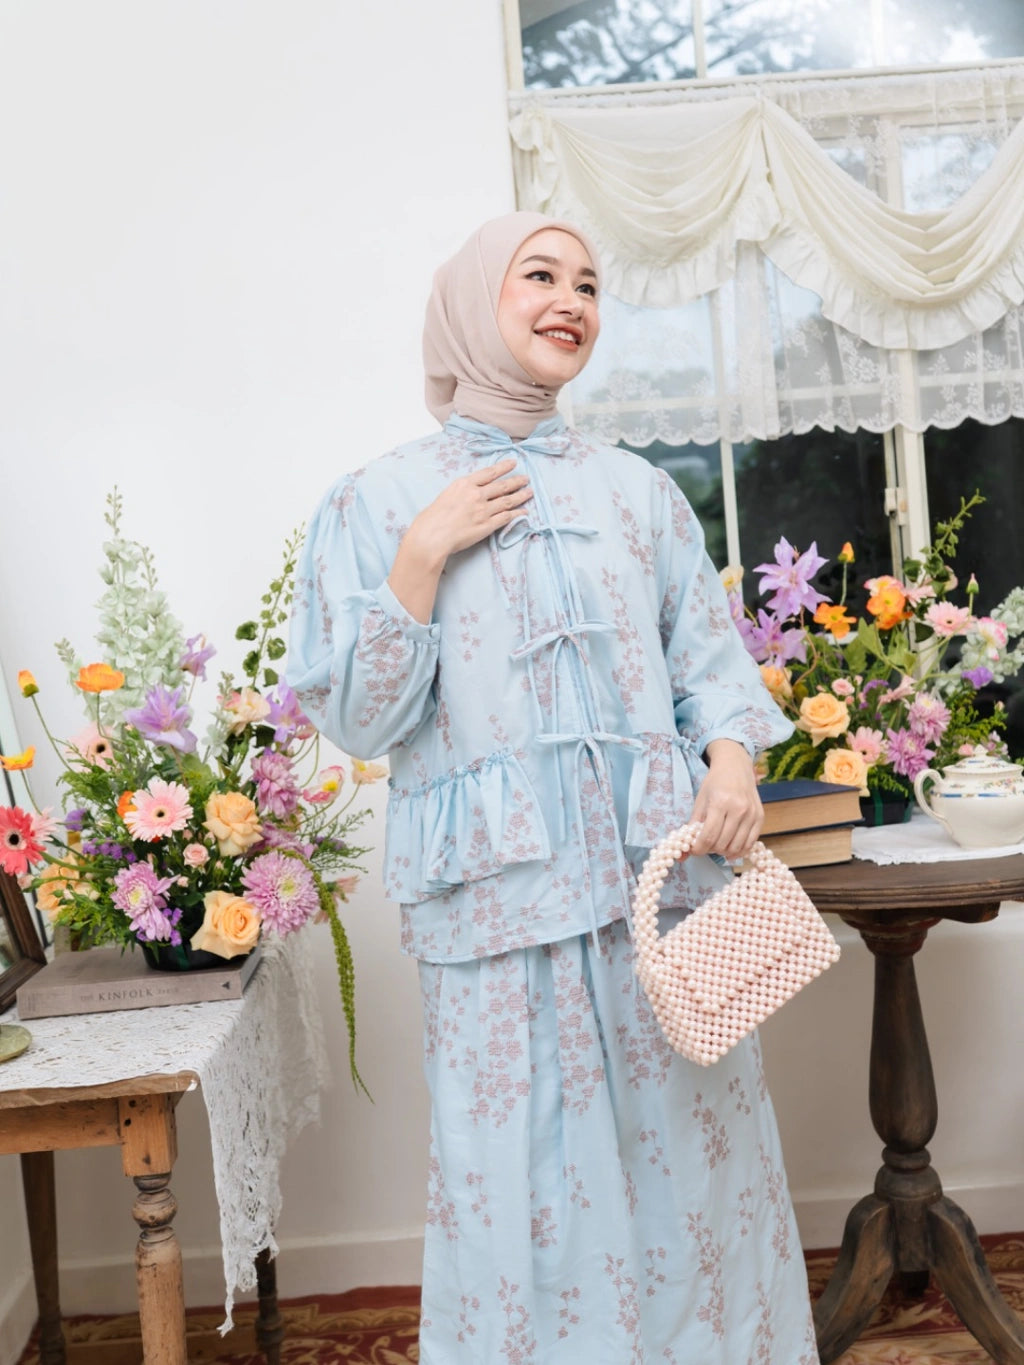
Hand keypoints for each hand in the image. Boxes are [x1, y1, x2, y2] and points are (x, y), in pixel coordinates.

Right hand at [387, 459, 531, 623]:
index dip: (503, 467)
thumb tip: (467, 496)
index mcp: (464, 484)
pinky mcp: (487, 526)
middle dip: (516, 481)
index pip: (489, 472)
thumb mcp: (445, 496)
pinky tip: (524, 512)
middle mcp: (476, 495)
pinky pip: (506, 518)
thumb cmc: (431, 519)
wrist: (432, 536)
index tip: (513, 463)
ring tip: (529, 492)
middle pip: (502, 486)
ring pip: (507, 501)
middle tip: (525, 478)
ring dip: (521, 496)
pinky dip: (517, 514)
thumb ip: (459, 494)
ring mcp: (483, 510)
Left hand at [688, 739, 762, 860]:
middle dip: (710, 849)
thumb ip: (693, 825)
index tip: (694, 850)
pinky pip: (750, 844)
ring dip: (723, 852)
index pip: (708, 836)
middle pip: (722, 844)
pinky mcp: (760, 817)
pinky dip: (739, 851)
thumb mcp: (700, 800)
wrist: (736, 767)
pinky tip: (730, 850)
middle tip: (704, 844)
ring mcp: (751, 814)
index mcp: (720, 803)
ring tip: (716, 845)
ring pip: (736, 847)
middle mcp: (738, 809)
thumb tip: (683, 850)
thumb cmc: (715, 782)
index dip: (699, 848)